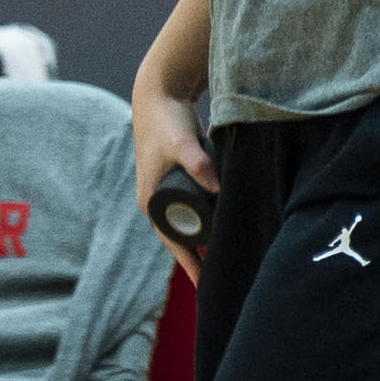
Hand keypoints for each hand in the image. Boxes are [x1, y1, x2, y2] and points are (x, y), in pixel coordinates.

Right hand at [131, 80, 217, 281]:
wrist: (158, 93)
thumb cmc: (167, 120)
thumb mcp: (183, 143)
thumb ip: (198, 164)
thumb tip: (216, 188)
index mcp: (151, 201)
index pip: (173, 243)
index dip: (191, 265)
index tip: (206, 286)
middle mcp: (156, 201)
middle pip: (180, 238)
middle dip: (199, 258)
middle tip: (226, 278)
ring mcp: (167, 191)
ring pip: (188, 224)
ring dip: (204, 241)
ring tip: (229, 260)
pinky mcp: (179, 180)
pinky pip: (193, 209)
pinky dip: (206, 222)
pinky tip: (224, 229)